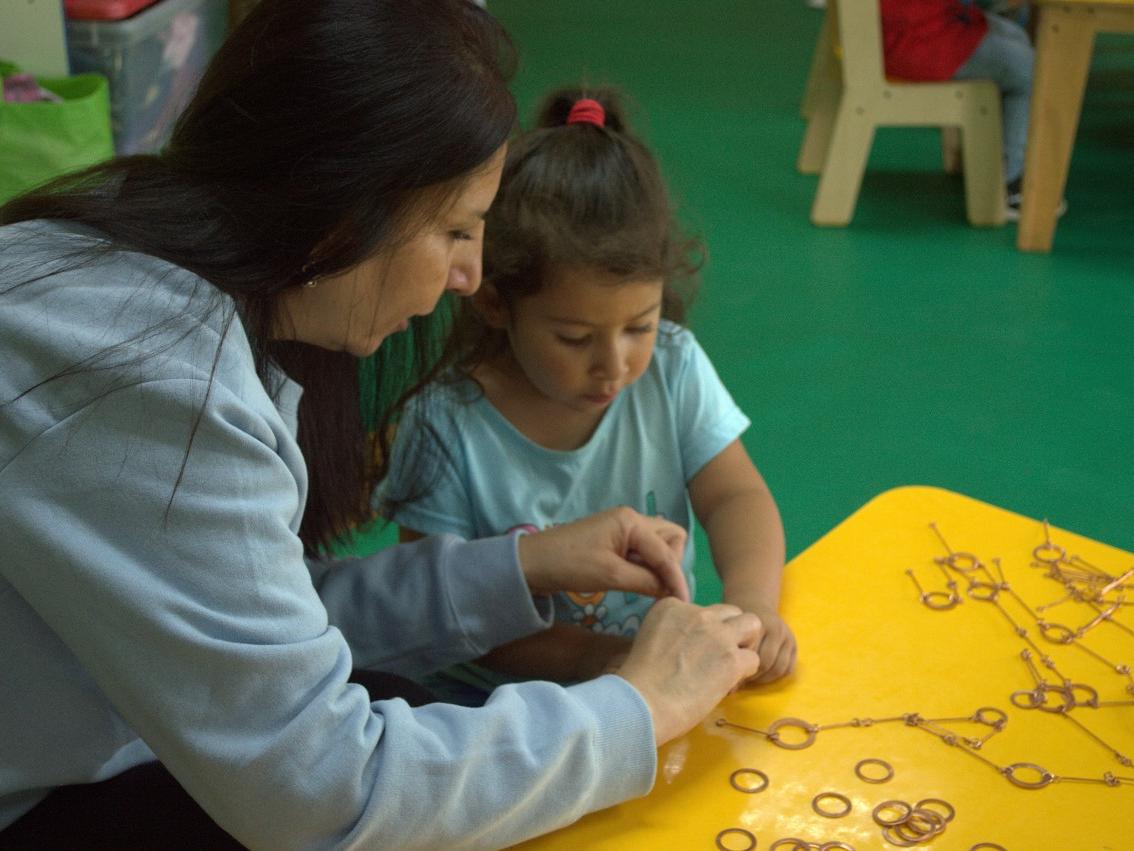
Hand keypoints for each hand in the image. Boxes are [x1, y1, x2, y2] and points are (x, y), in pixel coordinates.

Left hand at [517, 507, 688, 601]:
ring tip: (651, 587)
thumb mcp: (610, 575)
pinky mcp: (615, 543)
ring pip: (659, 544)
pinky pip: (643, 552)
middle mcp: (631, 520)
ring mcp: (623, 530)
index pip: (666, 551)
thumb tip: (671, 592)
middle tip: (662, 587)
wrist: (531, 564)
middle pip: (671, 538)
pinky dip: (647, 567)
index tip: (683, 604)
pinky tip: (640, 584)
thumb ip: (645, 581)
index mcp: (631, 521)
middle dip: (673, 562)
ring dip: (660, 565)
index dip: (676, 579)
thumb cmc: (569, 565)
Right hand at [615, 598, 762, 745]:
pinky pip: (754, 659)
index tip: (694, 652)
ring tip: (733, 664)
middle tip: (721, 655)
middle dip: (731, 630)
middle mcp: (697, 613)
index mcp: (671, 606)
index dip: (704, 632)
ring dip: (746, 643)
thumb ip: (674, 633)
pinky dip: (745, 672)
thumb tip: (693, 647)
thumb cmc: (638, 681)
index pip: (703, 610)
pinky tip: (729, 685)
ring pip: (752, 624)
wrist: (641, 703)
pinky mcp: (732, 659)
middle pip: (731, 612)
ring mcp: (717, 634)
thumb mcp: (650, 639)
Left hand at [725, 596, 795, 684]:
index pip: (751, 654)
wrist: (753, 600)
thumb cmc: (734, 619)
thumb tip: (729, 688)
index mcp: (757, 622)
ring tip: (749, 678)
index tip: (729, 675)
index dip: (740, 669)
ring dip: (763, 678)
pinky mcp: (794, 644)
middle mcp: (775, 628)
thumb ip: (728, 651)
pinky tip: (761, 675)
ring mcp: (787, 636)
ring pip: (778, 669)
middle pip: (765, 663)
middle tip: (739, 680)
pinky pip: (788, 669)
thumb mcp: (728, 629)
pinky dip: (774, 677)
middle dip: (751, 675)